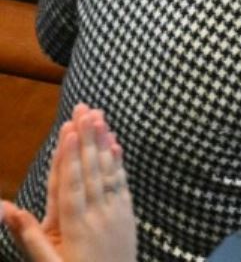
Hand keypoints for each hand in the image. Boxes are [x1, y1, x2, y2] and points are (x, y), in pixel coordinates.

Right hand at [1, 105, 135, 261]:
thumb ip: (27, 235)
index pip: (71, 183)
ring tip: (99, 117)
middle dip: (87, 137)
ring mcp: (115, 212)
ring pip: (108, 171)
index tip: (70, 128)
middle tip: (84, 108)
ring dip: (103, 142)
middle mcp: (97, 214)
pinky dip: (118, 162)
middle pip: (91, 170)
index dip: (70, 156)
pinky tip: (116, 145)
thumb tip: (3, 208)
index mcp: (74, 225)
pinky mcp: (126, 215)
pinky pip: (122, 183)